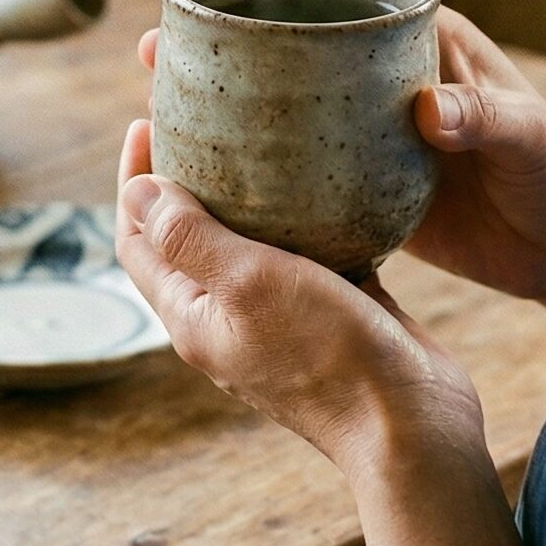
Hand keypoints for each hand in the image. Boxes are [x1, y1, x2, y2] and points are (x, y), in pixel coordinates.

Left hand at [115, 120, 486, 477]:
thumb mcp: (248, 283)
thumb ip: (191, 238)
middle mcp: (229, 319)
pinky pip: (309, 254)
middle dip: (187, 180)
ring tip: (266, 139)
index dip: (134, 181)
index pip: (138, 241)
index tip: (147, 121)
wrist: (411, 426)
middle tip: (204, 119)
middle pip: (188, 239)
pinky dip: (309, 216)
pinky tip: (332, 180)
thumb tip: (137, 189)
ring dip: (250, 195)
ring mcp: (281, 317)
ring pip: (250, 244)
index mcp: (193, 317)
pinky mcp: (333, 311)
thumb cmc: (327, 355)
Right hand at [134, 11, 545, 326]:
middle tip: (156, 57)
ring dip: (230, 118)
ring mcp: (367, 140)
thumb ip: (486, 117)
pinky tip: (209, 192)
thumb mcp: (529, 141)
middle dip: (226, 53)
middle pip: (291, 57)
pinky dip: (260, 182)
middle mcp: (383, 86)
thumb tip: (431, 108)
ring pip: (284, 118)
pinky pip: (301, 180)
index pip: (337, 2)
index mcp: (422, 46)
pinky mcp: (366, 193)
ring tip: (160, 119)